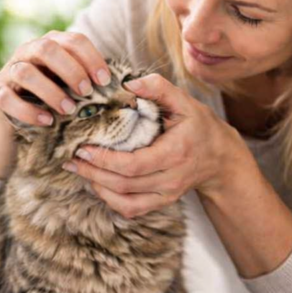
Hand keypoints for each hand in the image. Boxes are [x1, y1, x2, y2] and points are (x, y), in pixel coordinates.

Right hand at [0, 30, 112, 126]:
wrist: (15, 122)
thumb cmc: (52, 101)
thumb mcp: (70, 87)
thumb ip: (88, 81)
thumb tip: (125, 87)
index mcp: (49, 45)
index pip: (72, 40)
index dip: (91, 58)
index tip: (105, 81)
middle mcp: (26, 52)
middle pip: (46, 48)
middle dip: (70, 70)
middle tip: (87, 92)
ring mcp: (8, 71)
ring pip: (25, 72)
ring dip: (50, 91)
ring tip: (68, 110)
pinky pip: (7, 98)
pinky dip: (29, 111)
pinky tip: (47, 122)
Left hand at [63, 73, 245, 217]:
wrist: (220, 157)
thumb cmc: (199, 126)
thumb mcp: (184, 101)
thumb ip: (158, 88)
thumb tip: (129, 83)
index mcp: (175, 153)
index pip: (133, 165)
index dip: (105, 160)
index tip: (83, 147)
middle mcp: (171, 178)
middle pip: (124, 184)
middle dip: (93, 172)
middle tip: (71, 158)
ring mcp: (167, 194)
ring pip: (124, 200)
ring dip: (97, 186)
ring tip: (78, 168)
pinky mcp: (161, 202)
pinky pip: (131, 209)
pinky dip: (109, 200)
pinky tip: (96, 183)